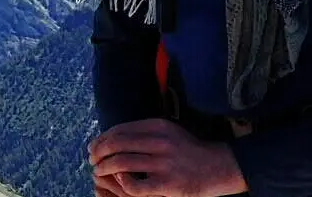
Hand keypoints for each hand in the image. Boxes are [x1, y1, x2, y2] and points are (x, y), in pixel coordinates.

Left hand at [88, 119, 246, 196]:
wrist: (220, 167)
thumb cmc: (189, 150)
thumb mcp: (168, 132)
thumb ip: (144, 132)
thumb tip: (112, 136)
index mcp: (158, 126)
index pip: (119, 130)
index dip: (101, 138)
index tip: (93, 147)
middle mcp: (160, 142)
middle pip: (116, 144)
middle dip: (98, 152)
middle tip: (92, 160)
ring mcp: (164, 163)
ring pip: (121, 163)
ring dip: (104, 168)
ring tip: (99, 172)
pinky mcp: (168, 184)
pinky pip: (136, 185)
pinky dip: (122, 182)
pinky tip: (119, 181)